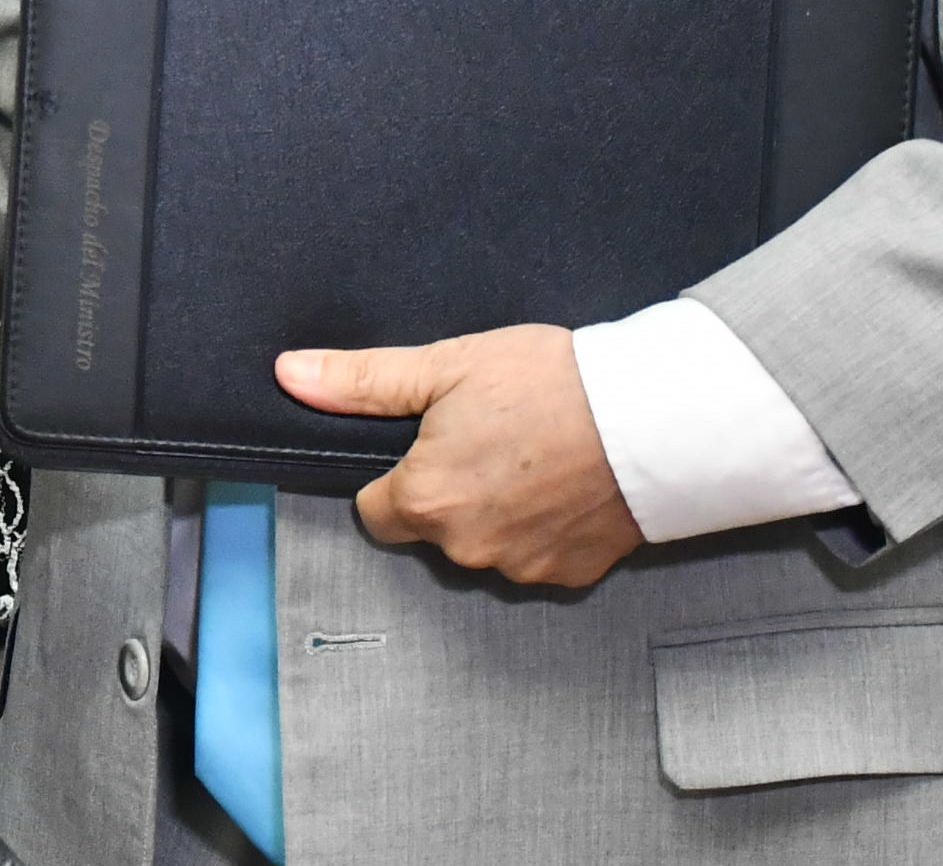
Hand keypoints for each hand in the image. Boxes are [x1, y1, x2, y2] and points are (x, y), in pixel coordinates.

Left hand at [277, 325, 643, 589]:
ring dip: (496, 513)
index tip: (427, 444)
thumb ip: (363, 381)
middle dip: (449, 491)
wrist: (652, 416)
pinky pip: (536, 557)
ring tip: (533, 456)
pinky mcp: (570, 576)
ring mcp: (521, 567)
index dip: (395, 475)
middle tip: (489, 438)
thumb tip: (290, 375)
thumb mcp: (446, 365)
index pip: (375, 510)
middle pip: (431, 528)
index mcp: (424, 499)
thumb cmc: (549, 383)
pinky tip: (565, 485)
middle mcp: (466, 547)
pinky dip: (543, 529)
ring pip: (484, 545)